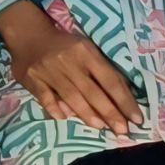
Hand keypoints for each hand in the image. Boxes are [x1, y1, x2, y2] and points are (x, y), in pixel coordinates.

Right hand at [0, 0, 140, 131]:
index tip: (136, 118)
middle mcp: (68, 61)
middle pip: (93, 92)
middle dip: (110, 113)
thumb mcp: (86, 49)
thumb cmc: (65, 45)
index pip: (110, 80)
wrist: (28, 34)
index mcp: (86, 52)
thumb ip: (101, 71)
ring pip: (72, 97)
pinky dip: (55, 109)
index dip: (124, 100)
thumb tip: (119, 100)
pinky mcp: (32, 78)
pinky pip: (45, 98)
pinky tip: (64, 118)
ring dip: (88, 114)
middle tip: (122, 131)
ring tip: (101, 127)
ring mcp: (49, 70)